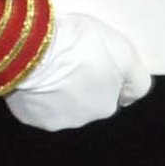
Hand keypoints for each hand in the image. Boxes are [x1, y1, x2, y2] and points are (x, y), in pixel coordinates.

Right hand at [5, 12, 150, 130]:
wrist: (37, 50)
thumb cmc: (82, 46)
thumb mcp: (124, 53)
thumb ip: (137, 78)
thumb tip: (134, 95)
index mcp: (106, 106)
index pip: (113, 94)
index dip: (106, 75)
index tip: (98, 59)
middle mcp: (81, 120)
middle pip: (86, 100)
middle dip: (83, 84)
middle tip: (74, 58)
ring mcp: (53, 119)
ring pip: (60, 103)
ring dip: (59, 89)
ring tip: (52, 63)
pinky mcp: (27, 115)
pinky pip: (35, 102)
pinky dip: (36, 91)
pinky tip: (35, 72)